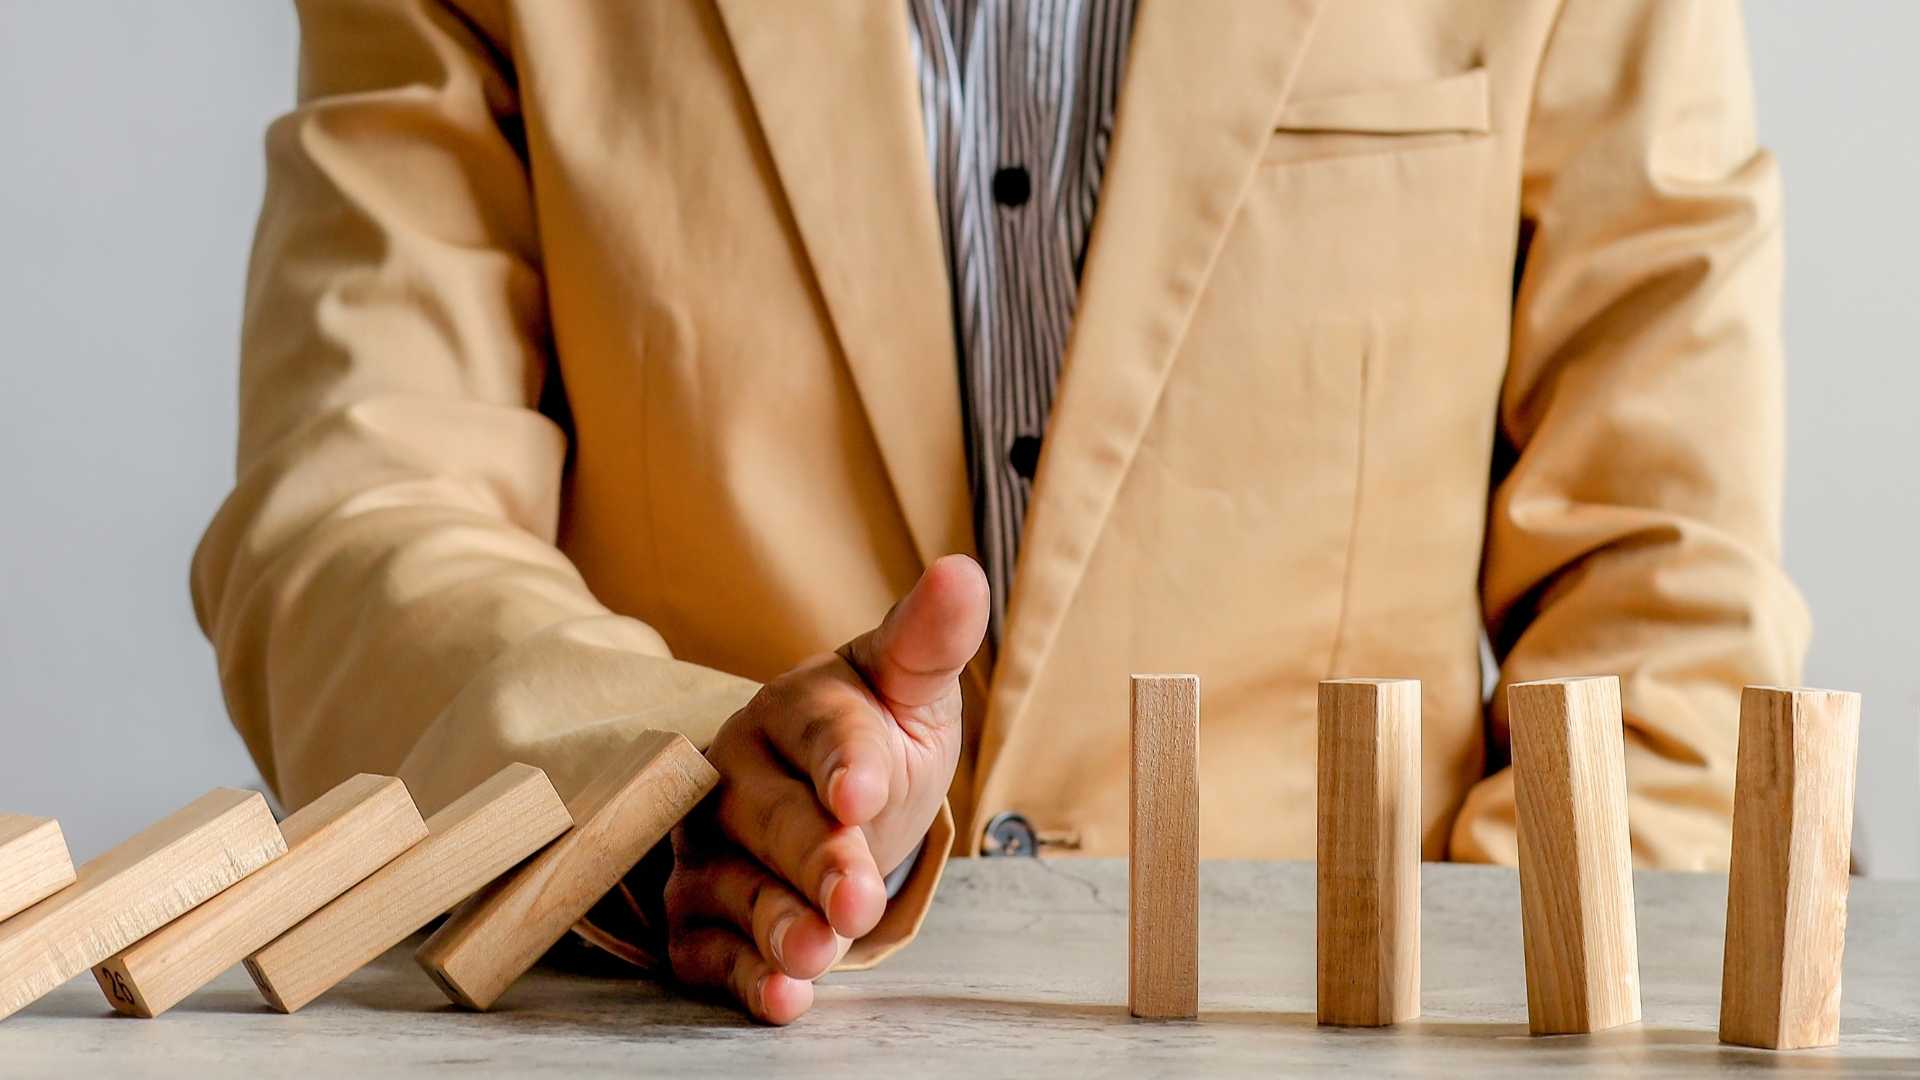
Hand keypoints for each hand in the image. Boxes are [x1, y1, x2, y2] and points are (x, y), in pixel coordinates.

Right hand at [664, 554, 988, 1022]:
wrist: (838, 798)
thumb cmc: (876, 735)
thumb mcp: (910, 688)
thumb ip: (931, 641)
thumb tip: (961, 573)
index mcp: (793, 706)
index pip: (820, 729)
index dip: (842, 761)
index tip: (863, 793)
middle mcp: (736, 772)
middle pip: (772, 818)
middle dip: (815, 860)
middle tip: (854, 899)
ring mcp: (710, 845)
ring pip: (735, 888)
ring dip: (776, 925)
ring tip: (819, 953)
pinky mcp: (699, 913)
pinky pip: (712, 950)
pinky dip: (744, 977)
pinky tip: (782, 996)